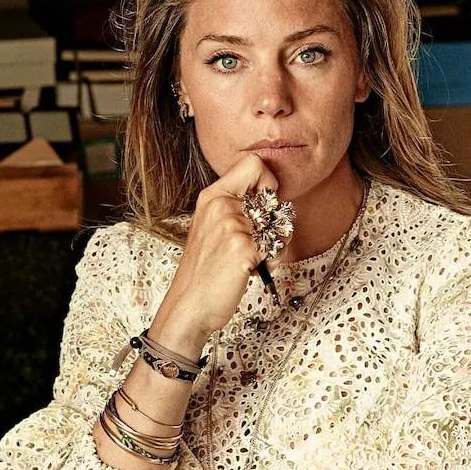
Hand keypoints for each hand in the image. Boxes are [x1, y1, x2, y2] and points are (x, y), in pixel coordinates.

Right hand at [151, 154, 279, 350]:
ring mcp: (232, 226)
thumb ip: (235, 207)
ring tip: (251, 260)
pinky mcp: (243, 248)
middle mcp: (221, 206)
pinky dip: (271, 262)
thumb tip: (271, 197)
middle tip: (257, 242)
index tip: (262, 205)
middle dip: (274, 222)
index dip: (267, 182)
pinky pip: (278, 247)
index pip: (253, 164)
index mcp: (212, 197)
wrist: (190, 306)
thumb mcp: (212, 228)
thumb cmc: (204, 271)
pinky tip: (251, 271)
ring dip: (274, 245)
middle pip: (274, 196)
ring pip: (280, 224)